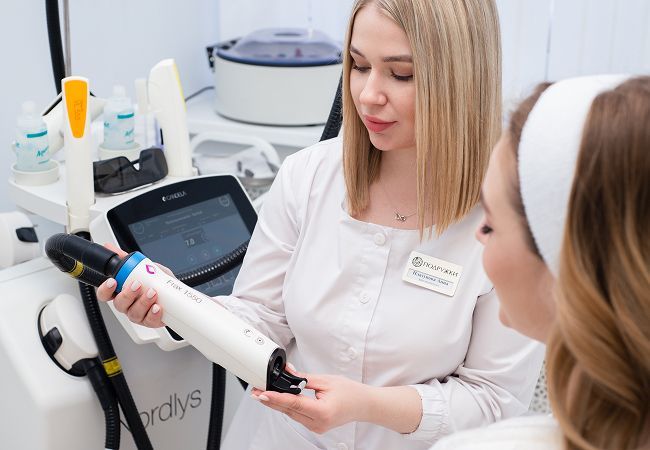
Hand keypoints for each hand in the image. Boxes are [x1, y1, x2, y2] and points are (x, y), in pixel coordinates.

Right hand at [95, 243, 172, 327]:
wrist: (177, 294)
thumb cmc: (157, 282)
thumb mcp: (143, 267)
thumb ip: (127, 259)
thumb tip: (109, 247)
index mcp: (122, 292)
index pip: (105, 294)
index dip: (105, 289)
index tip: (113, 281)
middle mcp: (128, 304)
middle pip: (119, 304)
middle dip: (127, 294)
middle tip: (137, 285)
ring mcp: (138, 314)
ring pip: (134, 313)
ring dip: (143, 302)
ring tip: (152, 292)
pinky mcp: (150, 321)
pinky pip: (149, 321)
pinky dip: (153, 314)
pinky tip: (158, 307)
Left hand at [251, 366, 372, 433]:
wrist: (364, 405)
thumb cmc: (350, 392)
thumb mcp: (326, 380)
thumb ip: (304, 378)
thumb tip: (288, 372)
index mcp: (322, 412)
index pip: (293, 404)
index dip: (276, 398)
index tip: (262, 393)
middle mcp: (318, 423)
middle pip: (288, 410)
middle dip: (271, 400)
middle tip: (256, 391)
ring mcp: (316, 427)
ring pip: (290, 414)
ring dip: (277, 403)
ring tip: (263, 393)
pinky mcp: (315, 426)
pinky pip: (297, 416)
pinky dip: (287, 407)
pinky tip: (278, 399)